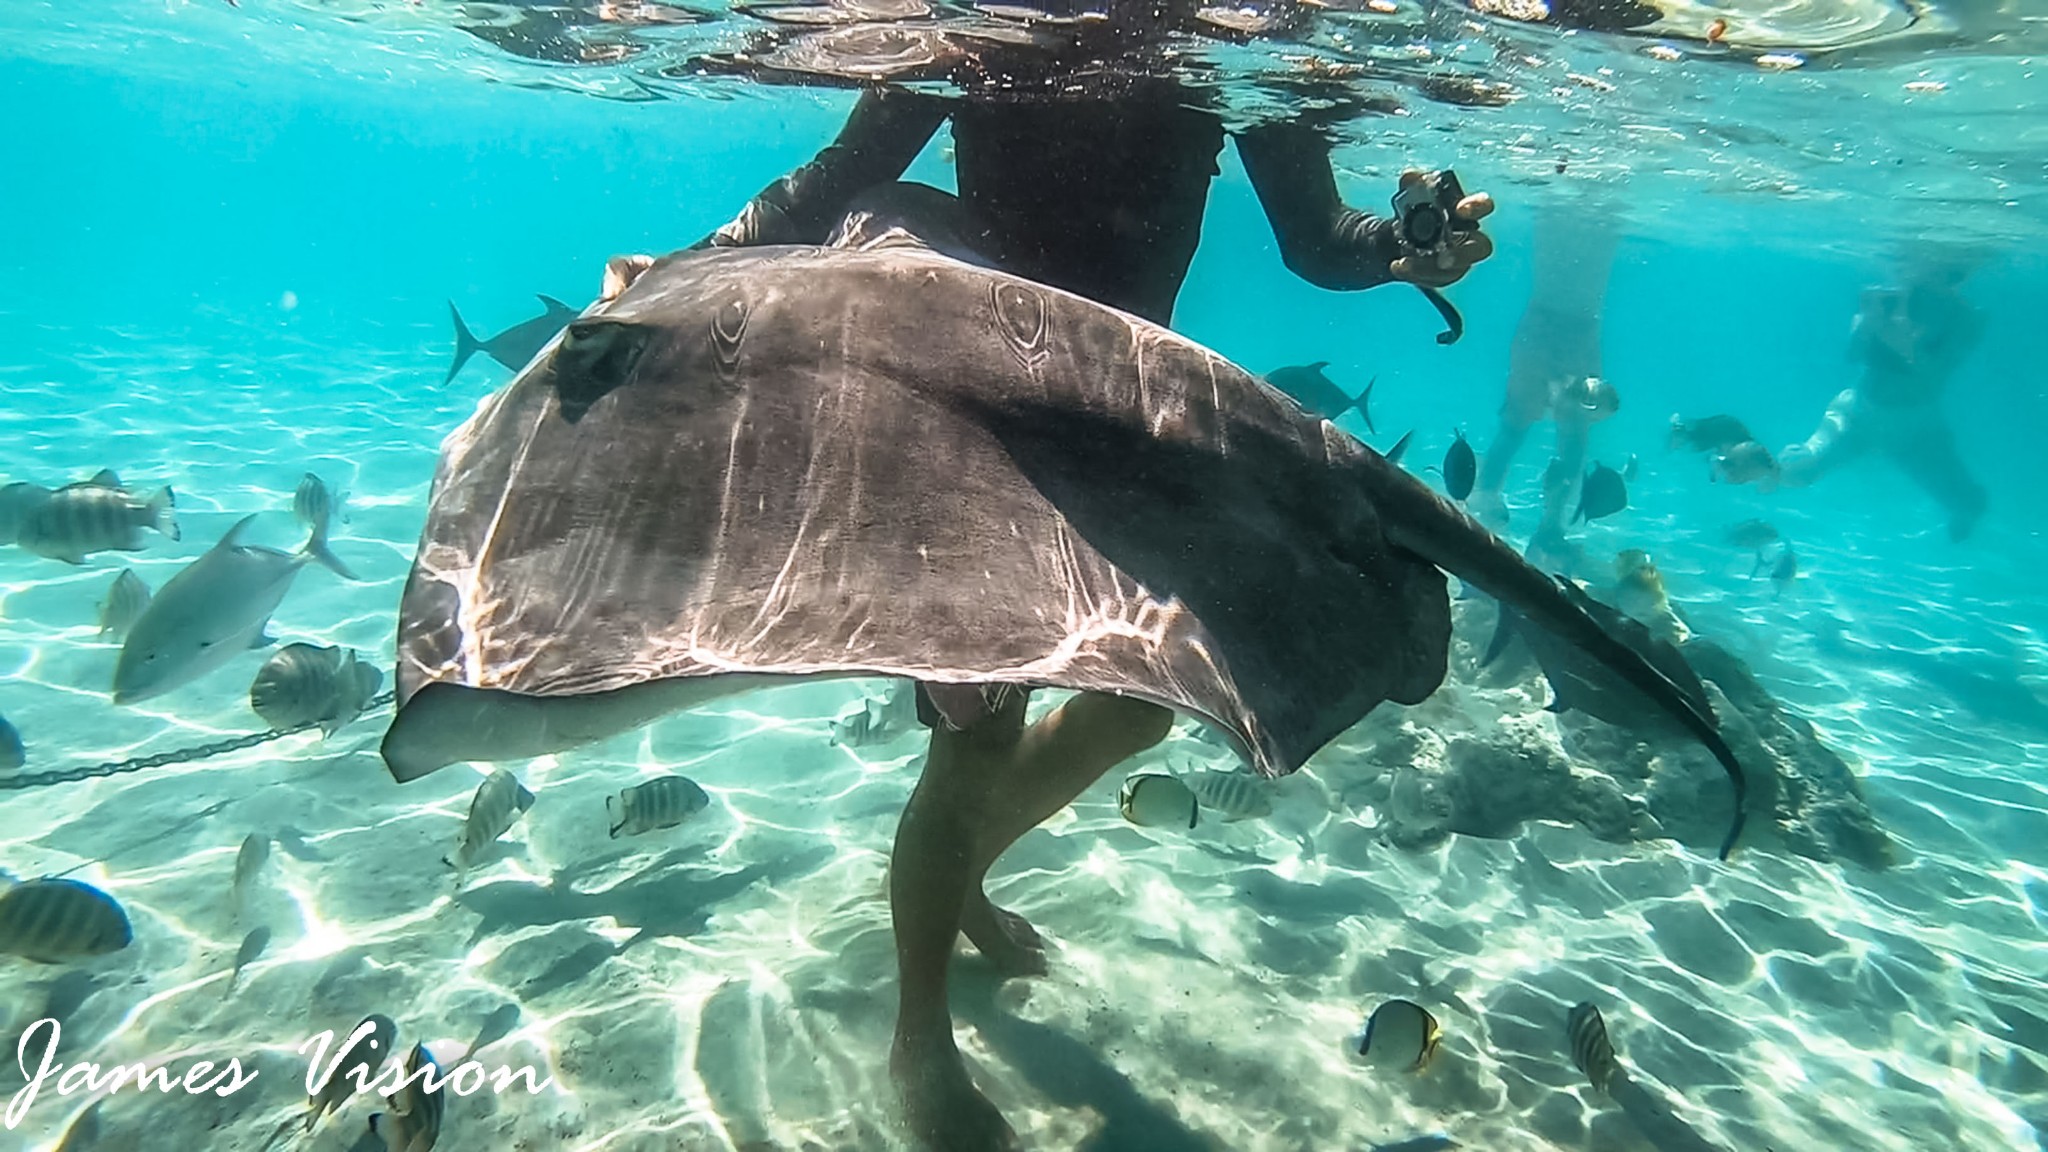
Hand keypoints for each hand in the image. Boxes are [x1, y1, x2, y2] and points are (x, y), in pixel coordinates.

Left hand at [1389, 170, 1494, 287]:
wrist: (1401, 234)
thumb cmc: (1417, 209)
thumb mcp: (1412, 193)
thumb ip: (1413, 184)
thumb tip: (1410, 177)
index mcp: (1467, 210)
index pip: (1483, 206)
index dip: (1477, 207)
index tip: (1460, 209)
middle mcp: (1470, 235)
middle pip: (1480, 248)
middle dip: (1461, 254)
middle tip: (1442, 260)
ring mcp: (1459, 259)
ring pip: (1453, 269)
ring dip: (1428, 267)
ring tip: (1402, 264)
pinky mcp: (1444, 275)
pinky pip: (1434, 279)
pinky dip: (1415, 274)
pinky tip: (1398, 267)